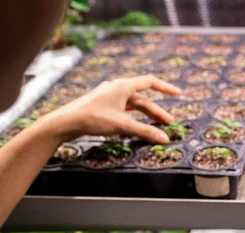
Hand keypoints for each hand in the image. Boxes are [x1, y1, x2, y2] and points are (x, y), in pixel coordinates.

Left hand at [41, 75, 180, 143]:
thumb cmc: (93, 119)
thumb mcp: (122, 125)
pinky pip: (124, 109)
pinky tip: (137, 123)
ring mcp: (109, 96)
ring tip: (156, 126)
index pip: (150, 82)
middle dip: (156, 111)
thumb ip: (145, 131)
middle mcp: (116, 88)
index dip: (165, 88)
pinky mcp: (103, 105)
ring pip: (133, 105)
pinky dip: (134, 117)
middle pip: (142, 99)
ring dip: (146, 116)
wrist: (66, 122)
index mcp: (123, 86)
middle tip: (168, 123)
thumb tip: (165, 138)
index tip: (178, 94)